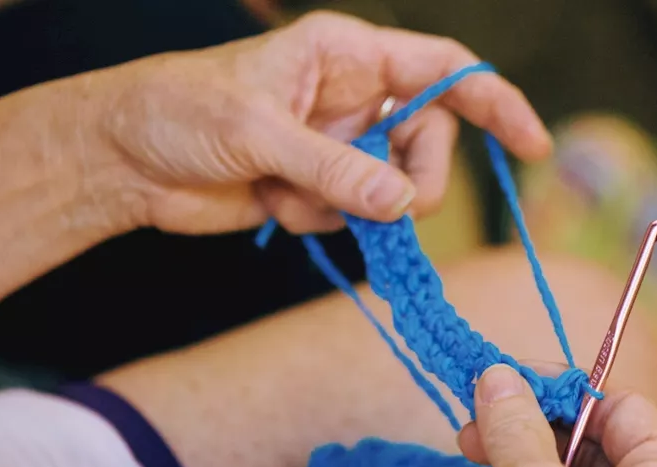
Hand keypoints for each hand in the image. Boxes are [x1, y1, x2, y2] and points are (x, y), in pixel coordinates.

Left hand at [99, 10, 551, 235]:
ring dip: (354, 209)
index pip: (445, 69)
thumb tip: (405, 206)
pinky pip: (356, 219)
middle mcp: (354, 97)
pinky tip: (272, 204)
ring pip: (394, 190)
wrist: (122, 160)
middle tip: (387, 209)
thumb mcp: (258, 133)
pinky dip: (321, 222)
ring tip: (292, 195)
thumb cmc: (179, 112)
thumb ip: (336, 170)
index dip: (495, 103)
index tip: (533, 147)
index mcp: (348, 54)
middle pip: (430, 143)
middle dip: (413, 182)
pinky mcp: (319, 189)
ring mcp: (339, 146)